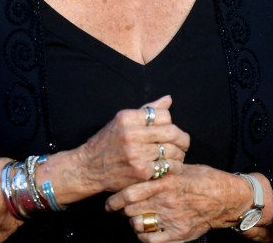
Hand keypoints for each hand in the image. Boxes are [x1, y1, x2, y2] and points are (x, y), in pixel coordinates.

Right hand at [71, 95, 189, 195]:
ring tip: (177, 155)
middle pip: (172, 132)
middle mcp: (132, 134)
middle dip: (183, 138)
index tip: (170, 129)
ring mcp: (137, 154)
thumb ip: (146, 111)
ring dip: (179, 154)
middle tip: (183, 143)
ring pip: (172, 151)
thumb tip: (168, 100)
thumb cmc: (107, 142)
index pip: (163, 115)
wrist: (89, 167)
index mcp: (128, 118)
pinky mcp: (141, 172)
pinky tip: (171, 167)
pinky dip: (174, 167)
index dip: (170, 122)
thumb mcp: (122, 121)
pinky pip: (168, 167)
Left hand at [106, 165, 272, 241]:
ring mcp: (172, 219)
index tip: (110, 203)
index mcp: (165, 182)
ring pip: (139, 225)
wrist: (227, 198)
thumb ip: (162, 171)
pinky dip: (144, 236)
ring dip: (134, 222)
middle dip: (123, 211)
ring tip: (136, 218)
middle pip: (131, 210)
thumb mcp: (182, 168)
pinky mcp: (178, 233)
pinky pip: (152, 239)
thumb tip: (144, 168)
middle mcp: (166, 201)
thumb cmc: (205, 179)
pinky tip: (146, 230)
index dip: (116, 200)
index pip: (131, 192)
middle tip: (121, 210)